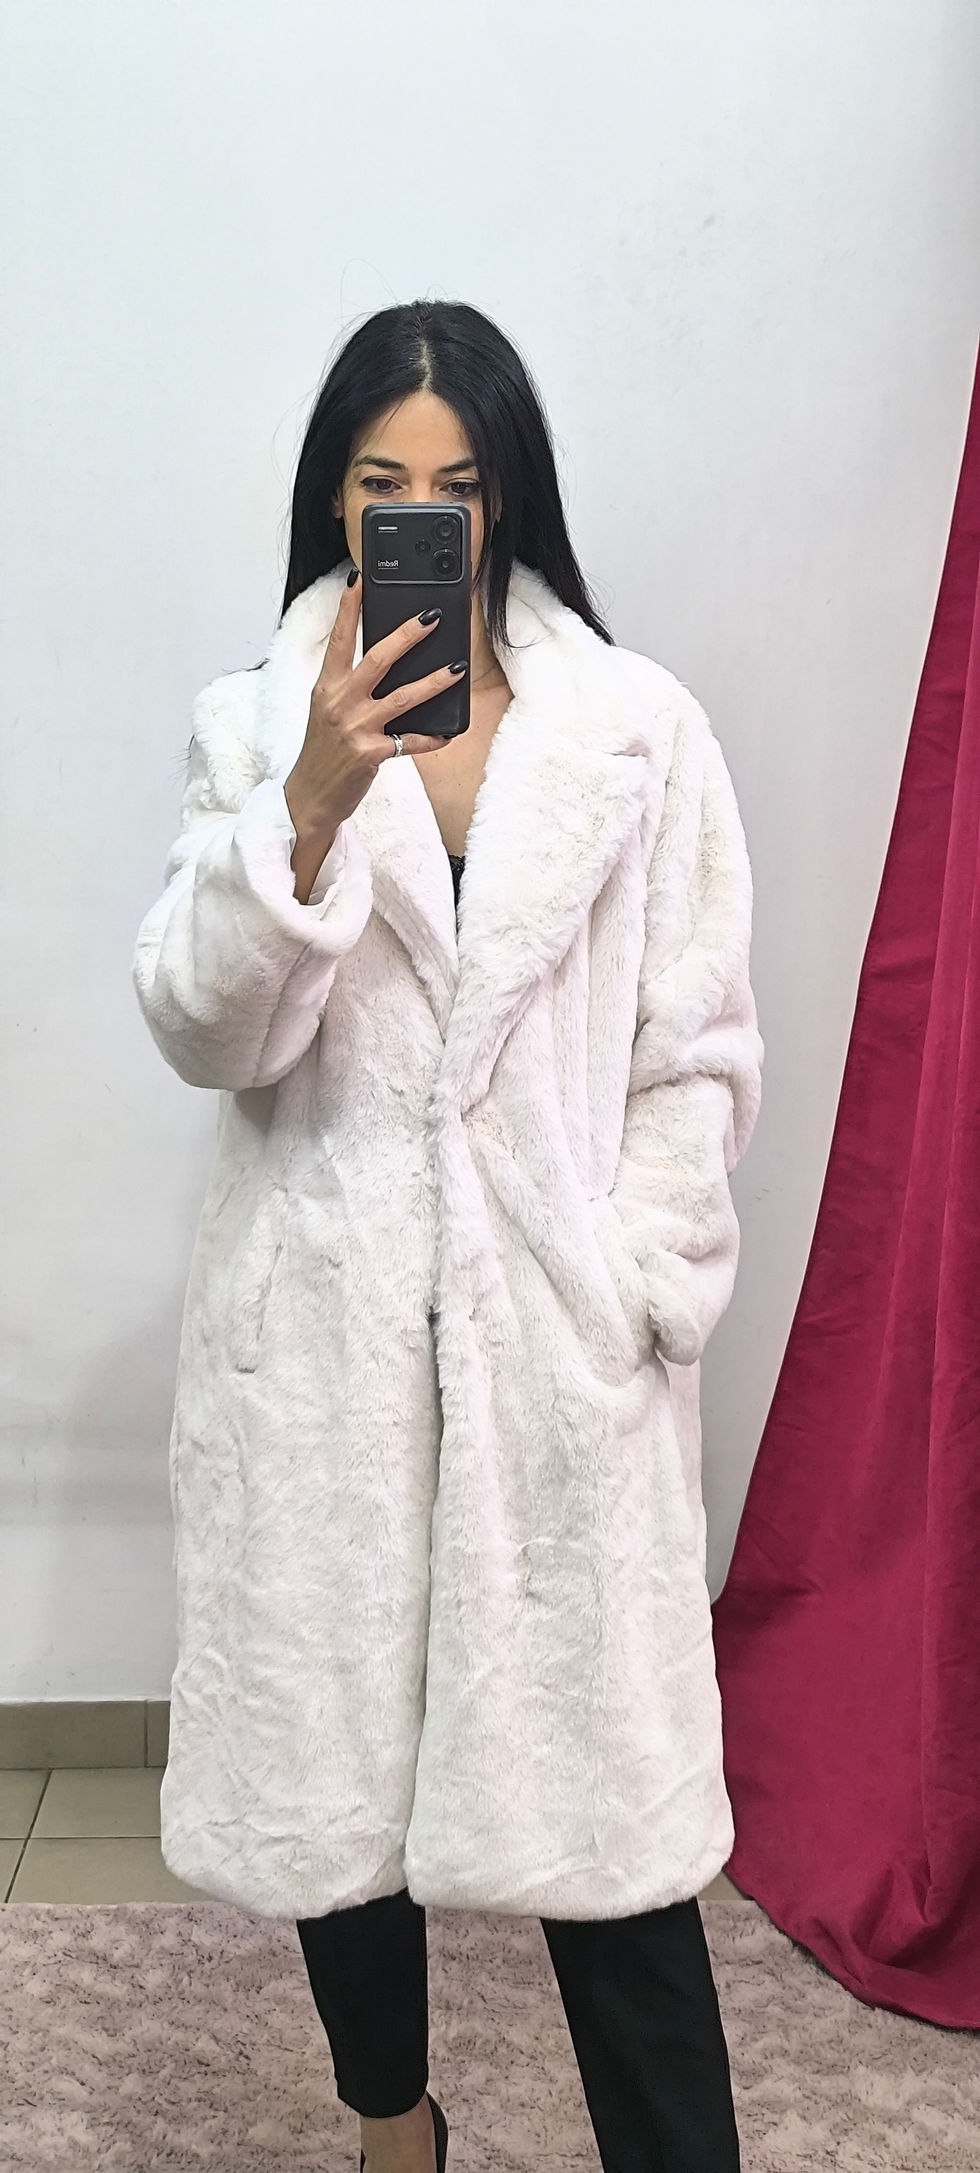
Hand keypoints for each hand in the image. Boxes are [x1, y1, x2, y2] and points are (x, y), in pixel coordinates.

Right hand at [284, 570, 463, 858]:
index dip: (348, 609)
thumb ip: (348, 687)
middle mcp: (339, 703)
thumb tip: (385, 662)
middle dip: (407, 635)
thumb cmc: (323, 753)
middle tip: (431, 617)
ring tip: (456, 668)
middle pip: (377, 660)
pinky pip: (409, 742)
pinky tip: (450, 731)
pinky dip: (432, 738)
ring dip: (434, 682)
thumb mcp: (326, 712)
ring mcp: (355, 728)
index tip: (358, 581)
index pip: (338, 640)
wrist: (309, 797)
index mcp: (326, 688)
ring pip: (402, 698)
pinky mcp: (370, 754)